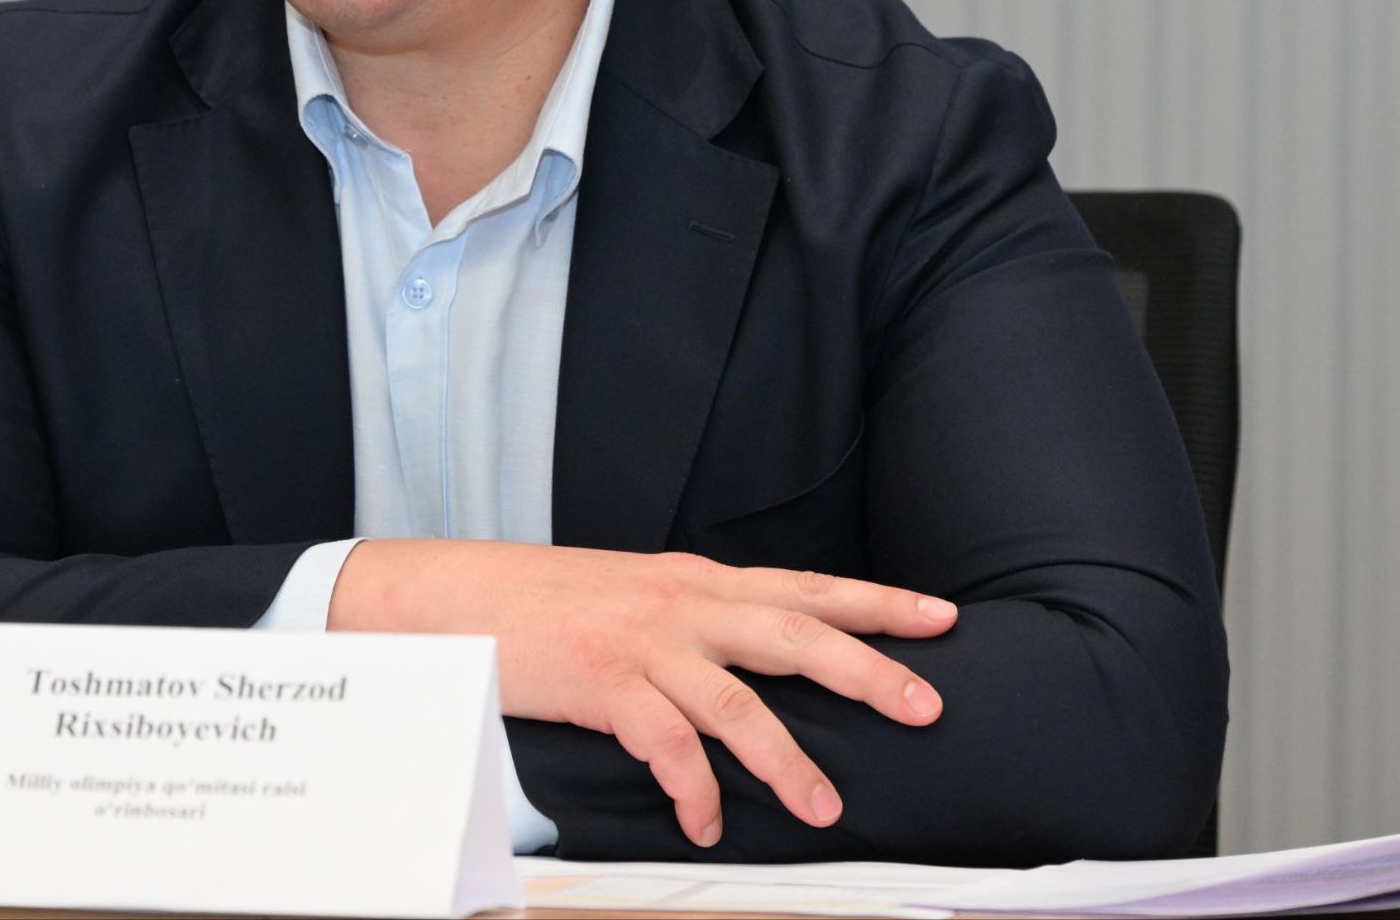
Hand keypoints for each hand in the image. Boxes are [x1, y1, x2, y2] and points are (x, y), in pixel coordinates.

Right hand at [327, 539, 954, 846]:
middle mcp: (683, 603)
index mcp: (699, 579)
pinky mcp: (604, 684)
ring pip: (738, 702)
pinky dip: (693, 790)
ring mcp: (645, 643)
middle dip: (868, 669)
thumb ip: (700, 616)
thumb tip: (760, 647)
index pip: (807, 585)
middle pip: (796, 632)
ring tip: (823, 806)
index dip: (878, 601)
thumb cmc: (549, 600)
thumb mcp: (639, 592)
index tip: (940, 616)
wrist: (460, 596)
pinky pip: (666, 745)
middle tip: (926, 705)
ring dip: (787, 759)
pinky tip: (707, 821)